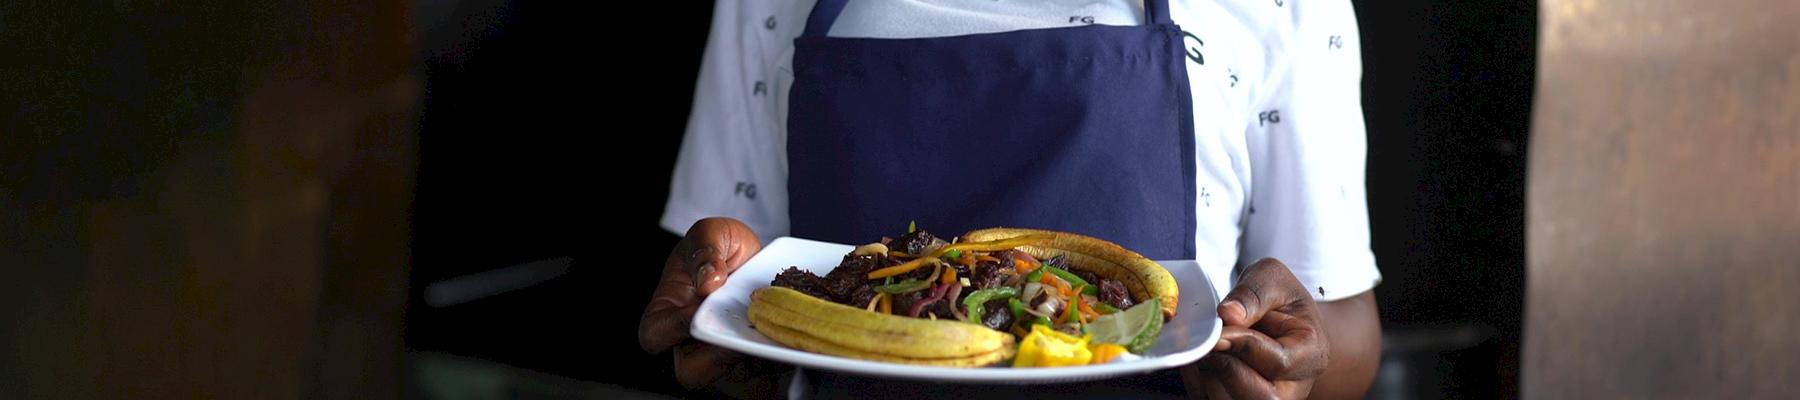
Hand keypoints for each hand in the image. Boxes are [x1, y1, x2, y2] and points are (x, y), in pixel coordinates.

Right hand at [638, 217, 765, 389]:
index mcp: (668, 312)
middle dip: (717, 357)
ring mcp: (725, 357)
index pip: (655, 334)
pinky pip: (767, 371)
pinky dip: (780, 354)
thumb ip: (705, 249)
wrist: (757, 259)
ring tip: (775, 329)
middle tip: (740, 331)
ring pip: (734, 376)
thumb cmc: (722, 248)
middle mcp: (693, 343)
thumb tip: (708, 280)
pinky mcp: (756, 364)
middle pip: (692, 371)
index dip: (671, 329)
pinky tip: (794, 331)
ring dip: (756, 358)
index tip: (697, 308)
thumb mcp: (712, 232)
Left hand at [1182, 258, 1329, 398]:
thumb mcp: (1271, 279)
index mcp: (1311, 355)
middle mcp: (1293, 387)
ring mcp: (1268, 399)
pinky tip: (1202, 359)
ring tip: (1208, 348)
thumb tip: (1228, 315)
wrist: (1279, 320)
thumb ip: (1252, 294)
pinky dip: (1199, 383)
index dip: (1243, 347)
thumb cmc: (1280, 299)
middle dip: (1227, 370)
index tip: (1219, 333)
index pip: (1278, 363)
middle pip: (1258, 398)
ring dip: (1210, 377)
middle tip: (1210, 345)